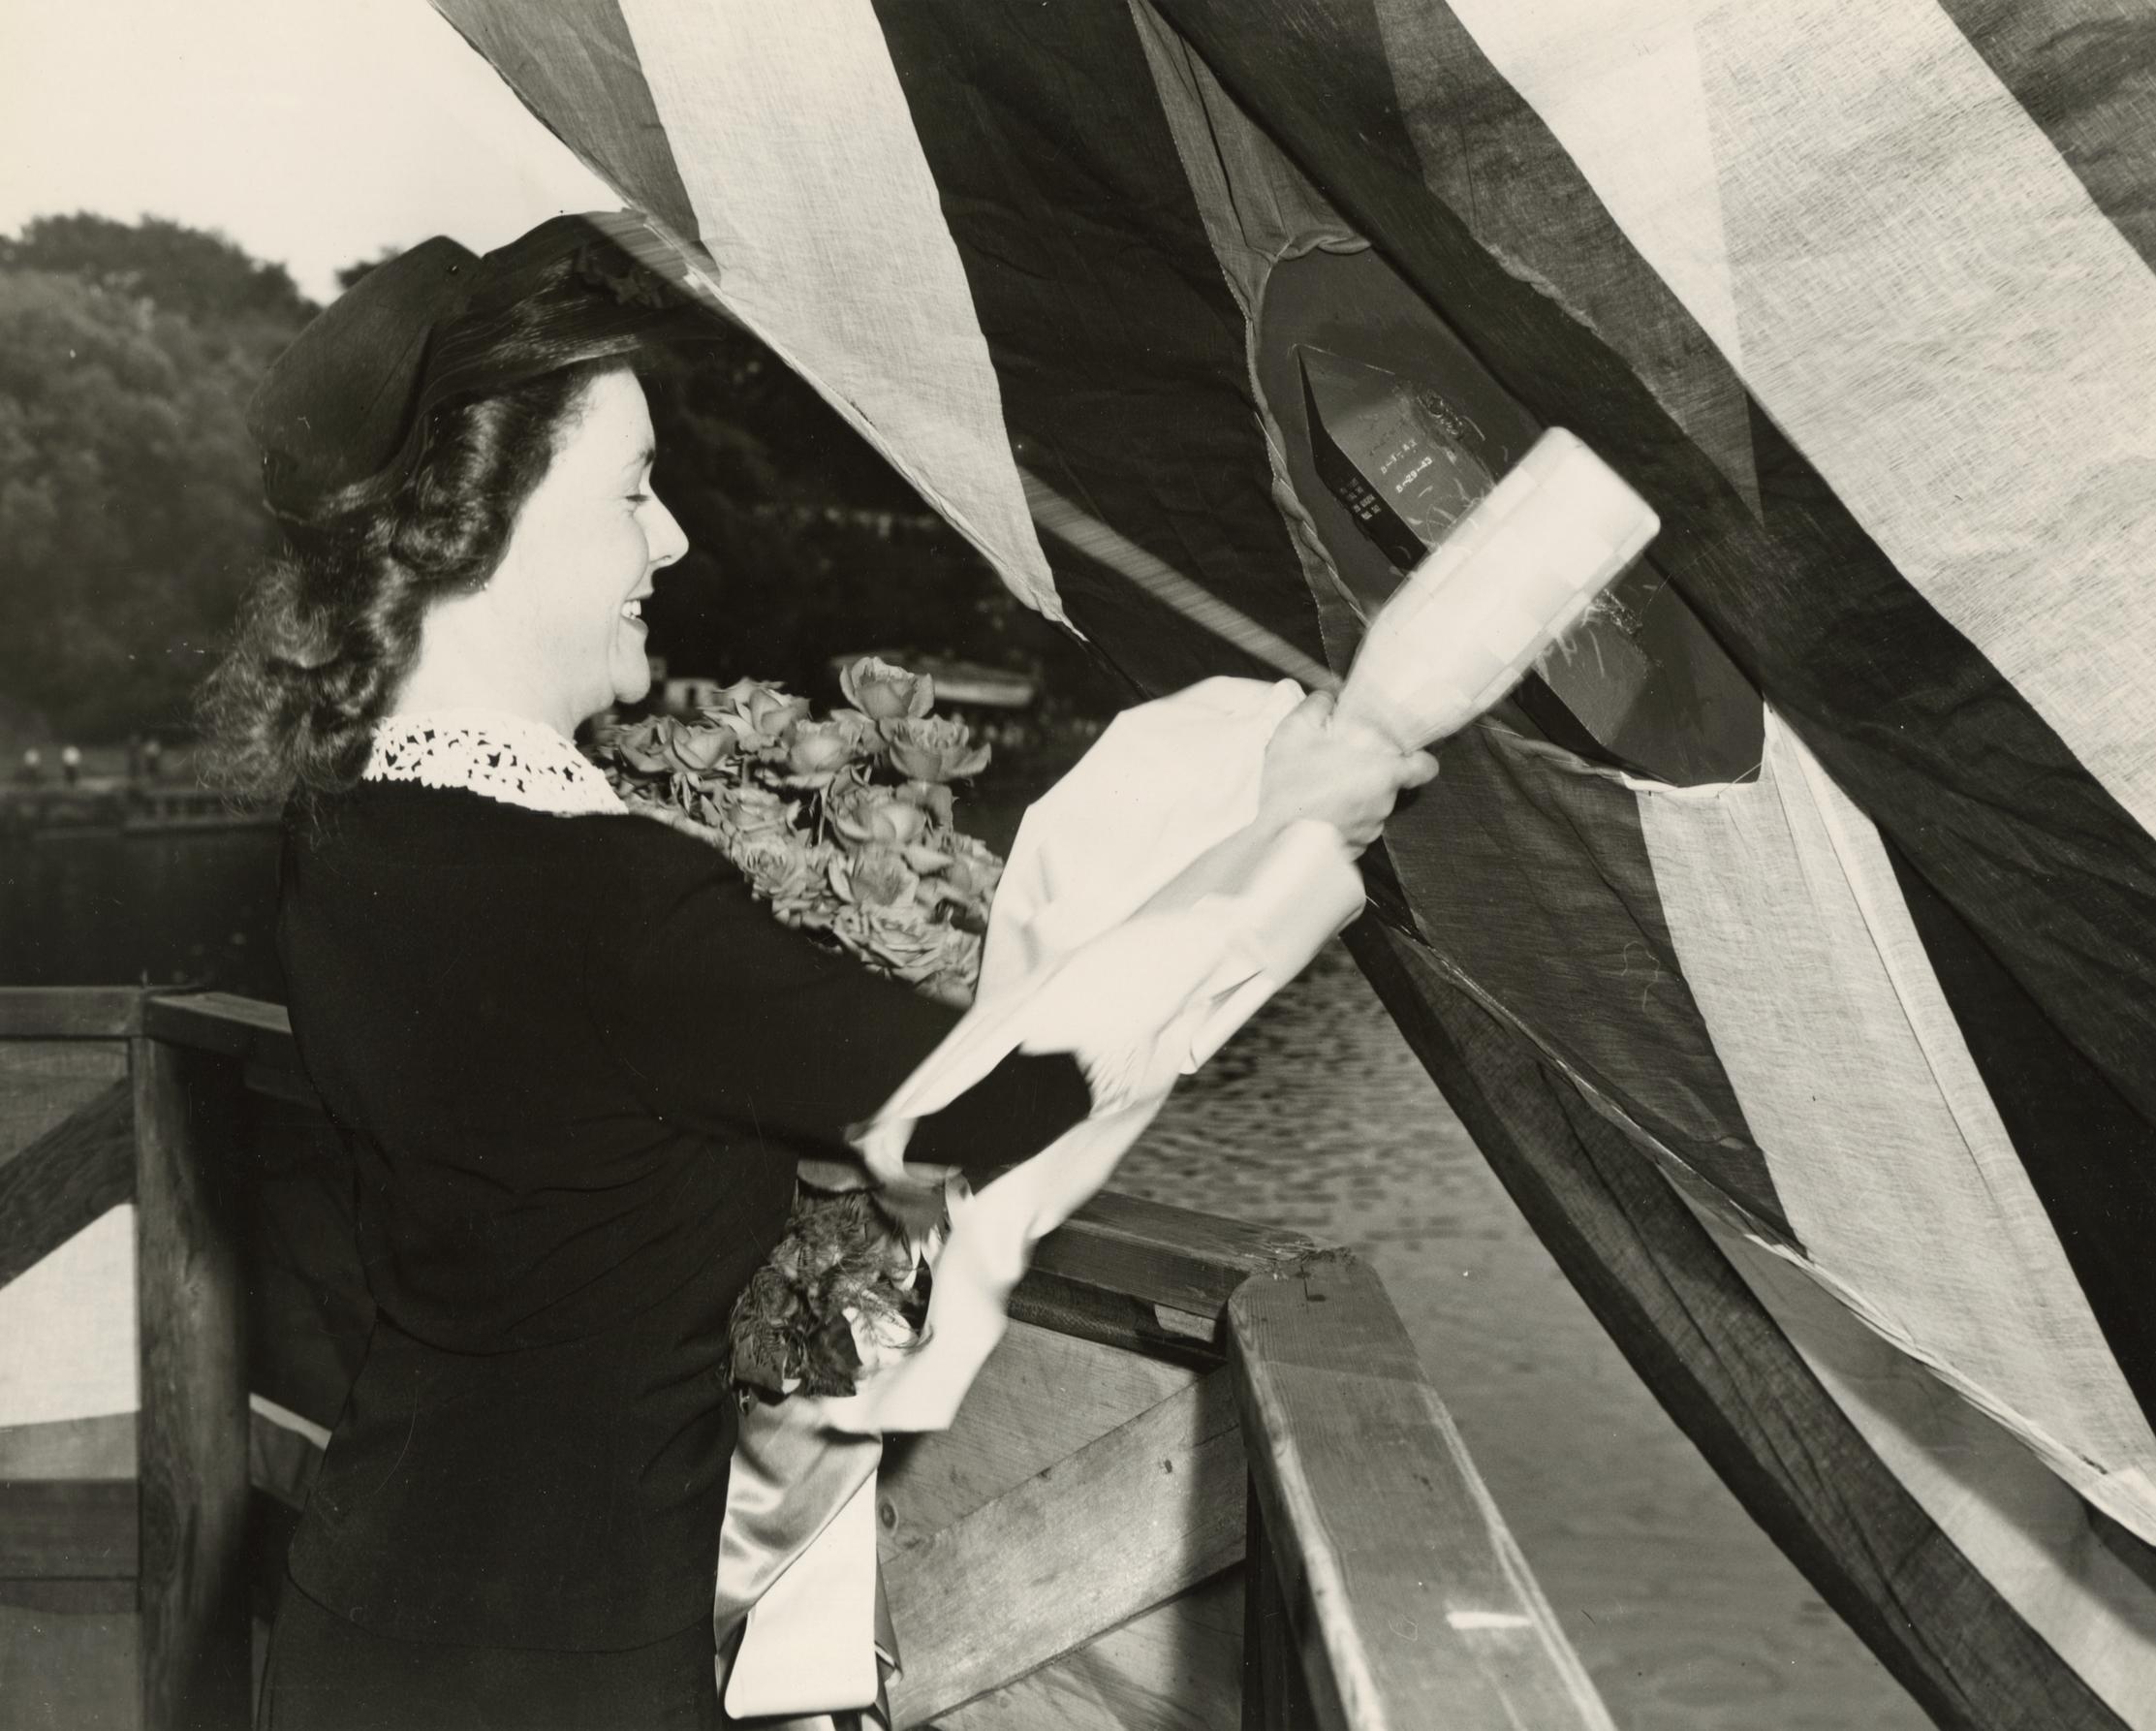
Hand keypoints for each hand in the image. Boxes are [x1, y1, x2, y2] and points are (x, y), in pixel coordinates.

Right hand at [1257, 690, 1437, 849]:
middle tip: (1341, 763)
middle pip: (1391, 782)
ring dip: (1355, 796)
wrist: (1274, 838)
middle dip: (1371, 772)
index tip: (1400, 752)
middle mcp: (1384, 803)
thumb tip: (1326, 699)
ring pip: (1372, 806)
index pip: (1425, 766)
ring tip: (1323, 788)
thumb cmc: (1291, 786)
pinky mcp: (1355, 848)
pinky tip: (1318, 810)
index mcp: (1383, 772)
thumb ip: (1316, 706)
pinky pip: (1355, 827)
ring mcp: (1370, 829)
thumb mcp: (1295, 731)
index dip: (1417, 758)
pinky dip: (1342, 818)